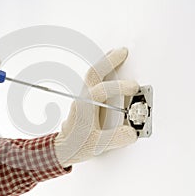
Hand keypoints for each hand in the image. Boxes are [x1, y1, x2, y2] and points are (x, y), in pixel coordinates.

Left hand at [54, 48, 138, 166]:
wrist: (64, 146)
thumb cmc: (76, 145)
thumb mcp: (97, 145)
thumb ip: (116, 139)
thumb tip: (132, 132)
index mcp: (85, 107)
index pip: (101, 90)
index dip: (118, 86)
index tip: (134, 87)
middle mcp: (82, 98)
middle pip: (93, 73)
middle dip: (109, 60)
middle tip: (123, 52)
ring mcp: (83, 97)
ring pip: (92, 74)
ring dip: (104, 62)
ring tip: (117, 54)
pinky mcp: (86, 99)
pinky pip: (93, 79)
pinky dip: (102, 70)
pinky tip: (109, 69)